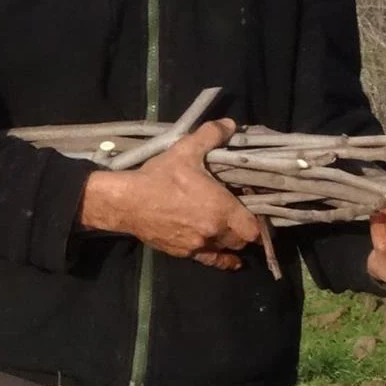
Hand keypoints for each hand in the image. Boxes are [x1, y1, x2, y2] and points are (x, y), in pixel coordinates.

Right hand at [78, 119, 262, 270]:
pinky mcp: (185, 253)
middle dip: (243, 229)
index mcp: (221, 209)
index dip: (258, 221)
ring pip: (226, 249)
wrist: (127, 202)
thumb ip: (211, 135)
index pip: (254, 228)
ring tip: (229, 228)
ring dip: (230, 240)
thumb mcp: (185, 150)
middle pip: (242, 240)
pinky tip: (228, 258)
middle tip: (239, 214)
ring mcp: (199, 245)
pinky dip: (222, 259)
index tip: (255, 209)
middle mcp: (214, 232)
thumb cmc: (159, 177)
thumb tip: (230, 124)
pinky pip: (211, 261)